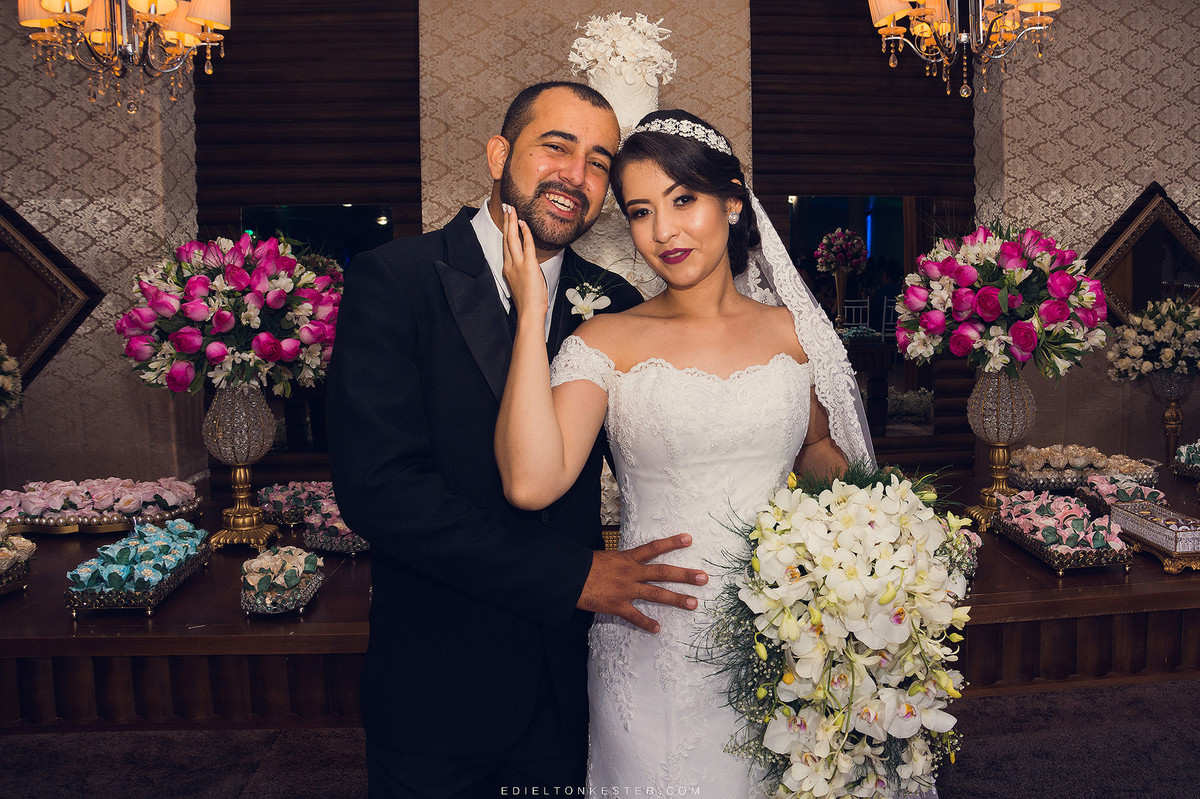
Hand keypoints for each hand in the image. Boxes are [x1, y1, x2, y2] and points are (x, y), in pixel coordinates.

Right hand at [500, 203, 548, 321]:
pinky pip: (526, 245)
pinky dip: (525, 233)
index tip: (506, 220)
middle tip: (506, 207)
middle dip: (506, 221)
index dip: (505, 231)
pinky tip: (523, 223)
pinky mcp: (528, 266)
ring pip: (512, 238)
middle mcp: (510, 264)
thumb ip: (522, 271)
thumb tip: (528, 265)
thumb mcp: (522, 283)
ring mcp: (518, 264)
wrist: (529, 312)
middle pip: (506, 238)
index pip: (505, 245)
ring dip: (511, 222)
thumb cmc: (528, 301)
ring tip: (511, 210)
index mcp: (507, 268)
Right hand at [577, 534, 708, 633]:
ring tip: (693, 603)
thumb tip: (632, 560)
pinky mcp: (617, 605)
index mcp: (627, 558)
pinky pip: (635, 616)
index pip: (653, 548)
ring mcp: (625, 589)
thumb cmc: (585, 565)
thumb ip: (622, 559)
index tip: (689, 539)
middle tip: (703, 578)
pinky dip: (646, 623)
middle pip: (663, 572)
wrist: (568, 577)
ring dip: (676, 599)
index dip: (672, 542)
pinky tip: (657, 629)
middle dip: (684, 575)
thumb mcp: (607, 556)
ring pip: (655, 594)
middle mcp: (631, 572)